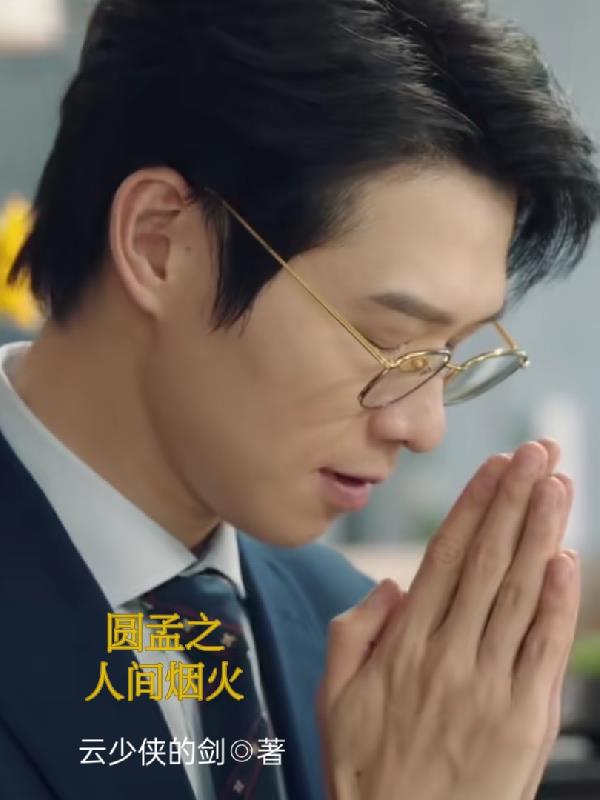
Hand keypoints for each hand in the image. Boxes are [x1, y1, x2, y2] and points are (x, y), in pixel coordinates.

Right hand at [318, 440, 580, 799]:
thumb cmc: (365, 769)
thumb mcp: (331, 696)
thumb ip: (353, 631)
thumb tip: (391, 585)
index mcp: (403, 645)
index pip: (444, 556)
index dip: (473, 506)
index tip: (495, 466)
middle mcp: (448, 655)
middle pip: (487, 562)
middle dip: (514, 500)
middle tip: (537, 453)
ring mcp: (488, 687)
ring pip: (518, 593)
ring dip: (540, 533)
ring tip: (557, 484)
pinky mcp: (523, 720)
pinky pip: (543, 650)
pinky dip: (557, 602)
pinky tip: (565, 559)